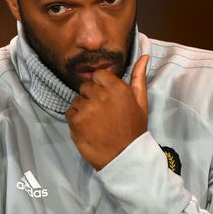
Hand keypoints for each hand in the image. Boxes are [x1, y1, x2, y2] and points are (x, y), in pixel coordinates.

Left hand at [66, 55, 149, 169]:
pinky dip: (75, 120)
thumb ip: (139, 77)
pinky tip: (88, 128)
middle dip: (91, 97)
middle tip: (101, 112)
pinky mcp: (75, 121)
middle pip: (86, 86)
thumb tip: (143, 56)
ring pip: (76, 100)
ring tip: (95, 122)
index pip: (98, 74)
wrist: (124, 157)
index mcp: (117, 88)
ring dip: (82, 109)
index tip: (106, 97)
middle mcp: (100, 95)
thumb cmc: (133, 130)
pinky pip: (69, 113)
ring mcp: (86, 108)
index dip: (101, 85)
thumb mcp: (141, 102)